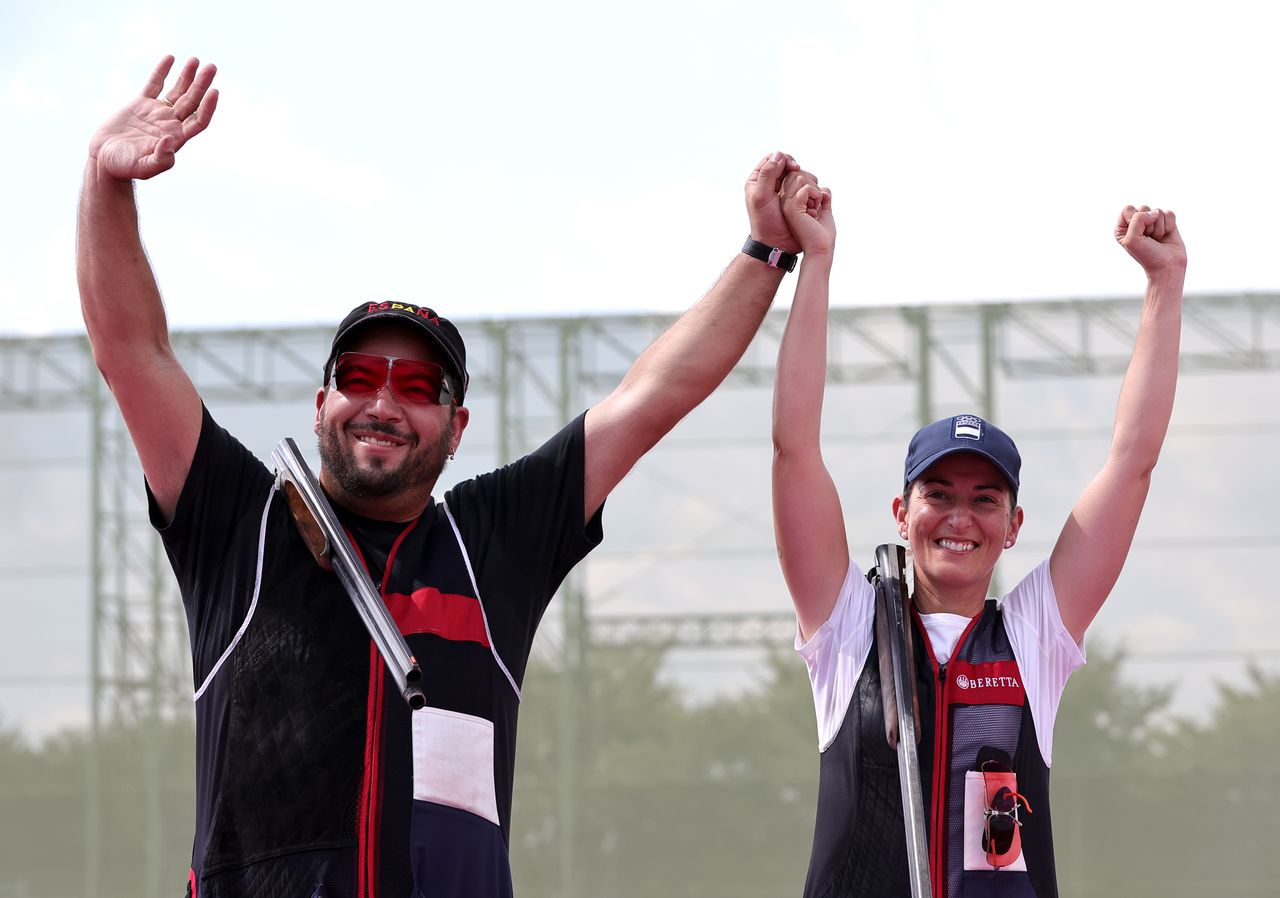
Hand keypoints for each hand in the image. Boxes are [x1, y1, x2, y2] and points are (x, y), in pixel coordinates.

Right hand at [88, 55, 218, 180]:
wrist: (104, 160)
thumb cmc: (125, 168)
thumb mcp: (145, 167)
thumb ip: (161, 158)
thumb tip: (172, 141)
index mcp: (177, 138)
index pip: (199, 120)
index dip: (208, 107)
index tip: (214, 91)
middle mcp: (171, 124)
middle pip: (192, 101)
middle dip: (202, 84)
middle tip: (212, 67)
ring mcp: (157, 113)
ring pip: (177, 91)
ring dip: (187, 76)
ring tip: (195, 60)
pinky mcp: (141, 104)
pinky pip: (154, 84)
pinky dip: (162, 71)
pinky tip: (171, 58)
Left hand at [745, 151, 802, 252]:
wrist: (776, 243)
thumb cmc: (765, 222)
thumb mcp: (761, 197)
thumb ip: (768, 174)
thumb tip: (779, 155)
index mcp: (758, 180)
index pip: (772, 159)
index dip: (784, 159)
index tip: (793, 167)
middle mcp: (771, 183)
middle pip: (786, 165)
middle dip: (795, 169)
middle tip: (800, 173)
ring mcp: (784, 191)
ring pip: (797, 175)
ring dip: (803, 178)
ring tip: (803, 188)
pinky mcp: (795, 199)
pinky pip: (805, 186)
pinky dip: (809, 188)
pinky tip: (810, 196)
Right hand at [780, 171, 833, 256]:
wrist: (820, 250)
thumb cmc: (822, 234)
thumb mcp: (823, 211)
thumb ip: (822, 198)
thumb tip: (824, 188)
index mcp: (789, 202)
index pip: (797, 176)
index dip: (811, 184)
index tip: (816, 203)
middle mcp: (784, 202)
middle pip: (797, 174)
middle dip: (813, 185)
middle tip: (816, 206)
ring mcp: (786, 204)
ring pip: (801, 178)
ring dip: (815, 191)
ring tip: (814, 209)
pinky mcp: (791, 208)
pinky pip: (806, 188)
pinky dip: (816, 196)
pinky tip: (814, 211)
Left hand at [1115, 205, 1185, 276]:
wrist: (1166, 266)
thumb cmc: (1147, 255)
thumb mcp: (1132, 239)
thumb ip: (1138, 219)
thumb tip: (1155, 212)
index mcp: (1123, 227)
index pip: (1128, 209)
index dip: (1134, 220)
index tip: (1138, 234)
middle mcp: (1137, 223)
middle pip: (1144, 208)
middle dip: (1148, 225)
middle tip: (1149, 239)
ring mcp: (1152, 222)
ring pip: (1158, 211)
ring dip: (1159, 228)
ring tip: (1157, 239)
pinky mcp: (1167, 222)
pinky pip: (1170, 214)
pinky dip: (1170, 226)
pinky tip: (1166, 236)